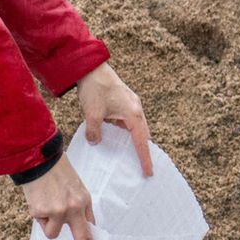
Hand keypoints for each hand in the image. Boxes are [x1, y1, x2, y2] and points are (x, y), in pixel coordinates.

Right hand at [23, 157, 95, 239]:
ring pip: (53, 233)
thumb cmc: (56, 173)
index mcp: (84, 201)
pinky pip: (40, 222)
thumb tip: (81, 227)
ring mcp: (58, 211)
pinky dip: (37, 214)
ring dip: (47, 223)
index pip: (91, 231)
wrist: (38, 158)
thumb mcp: (76, 187)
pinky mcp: (42, 211)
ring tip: (44, 204)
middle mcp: (75, 208)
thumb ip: (79, 208)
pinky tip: (37, 198)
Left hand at [75, 61, 152, 176]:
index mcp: (133, 113)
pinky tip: (117, 139)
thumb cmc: (95, 88)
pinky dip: (126, 131)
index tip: (148, 172)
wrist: (90, 67)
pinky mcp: (124, 101)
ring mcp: (130, 104)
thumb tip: (95, 143)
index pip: (142, 141)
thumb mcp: (92, 114)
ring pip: (136, 128)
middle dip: (143, 151)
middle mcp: (136, 109)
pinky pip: (128, 121)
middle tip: (142, 168)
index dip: (145, 158)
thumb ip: (94, 132)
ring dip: (134, 140)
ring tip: (130, 157)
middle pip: (143, 135)